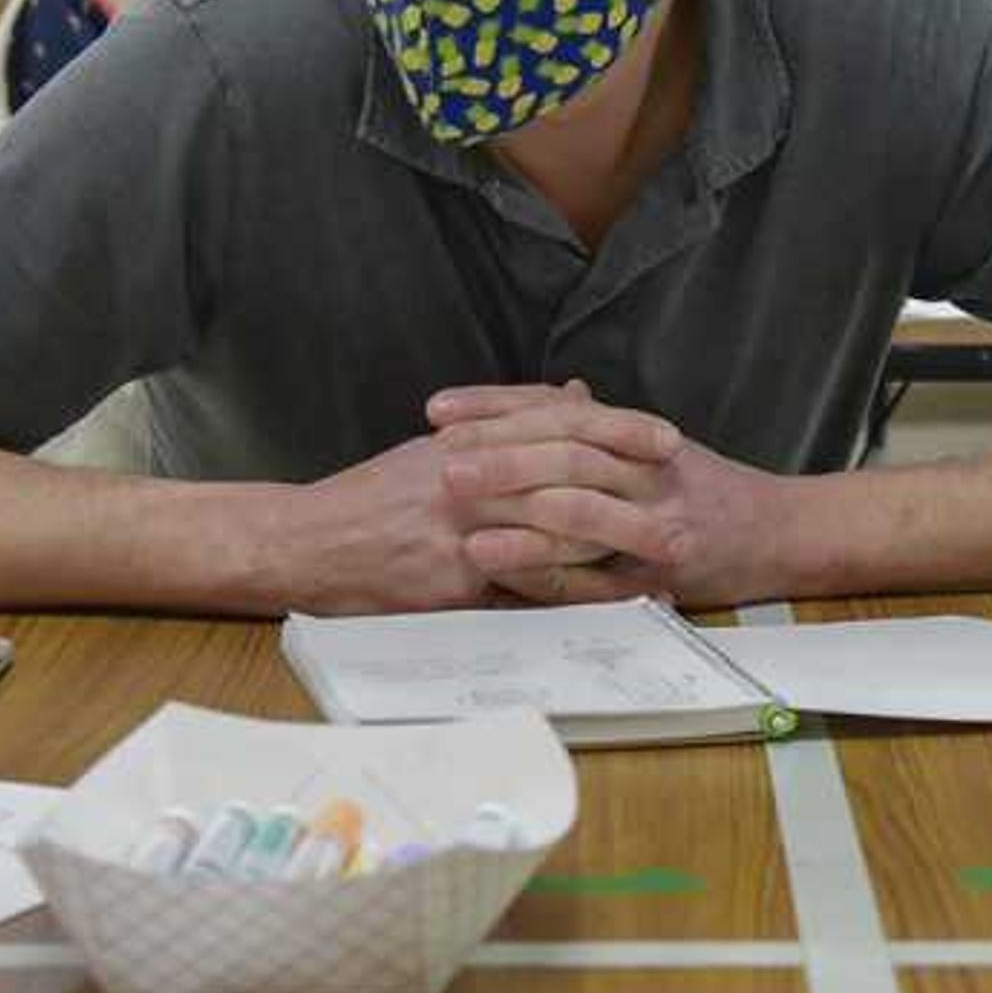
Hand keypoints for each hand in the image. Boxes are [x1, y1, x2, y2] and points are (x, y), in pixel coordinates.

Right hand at [266, 381, 666, 611]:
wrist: (304, 543)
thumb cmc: (371, 502)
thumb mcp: (440, 448)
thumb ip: (508, 422)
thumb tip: (573, 393)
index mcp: (467, 440)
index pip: (554, 421)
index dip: (616, 427)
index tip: (665, 436)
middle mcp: (467, 473)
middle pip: (566, 467)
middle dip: (632, 479)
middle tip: (686, 492)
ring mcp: (460, 524)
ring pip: (554, 524)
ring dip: (618, 538)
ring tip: (668, 548)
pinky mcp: (451, 574)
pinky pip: (525, 582)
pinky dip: (574, 591)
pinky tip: (612, 598)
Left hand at [427, 383, 790, 607]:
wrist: (789, 535)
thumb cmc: (716, 494)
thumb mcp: (662, 449)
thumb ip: (607, 426)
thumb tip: (560, 393)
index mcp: (639, 436)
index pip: (557, 410)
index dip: (495, 406)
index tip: (440, 409)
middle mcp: (648, 471)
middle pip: (566, 451)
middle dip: (498, 451)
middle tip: (440, 456)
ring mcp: (656, 522)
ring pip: (580, 506)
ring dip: (513, 505)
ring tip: (457, 504)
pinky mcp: (659, 575)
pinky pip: (593, 573)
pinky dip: (543, 568)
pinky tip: (499, 564)